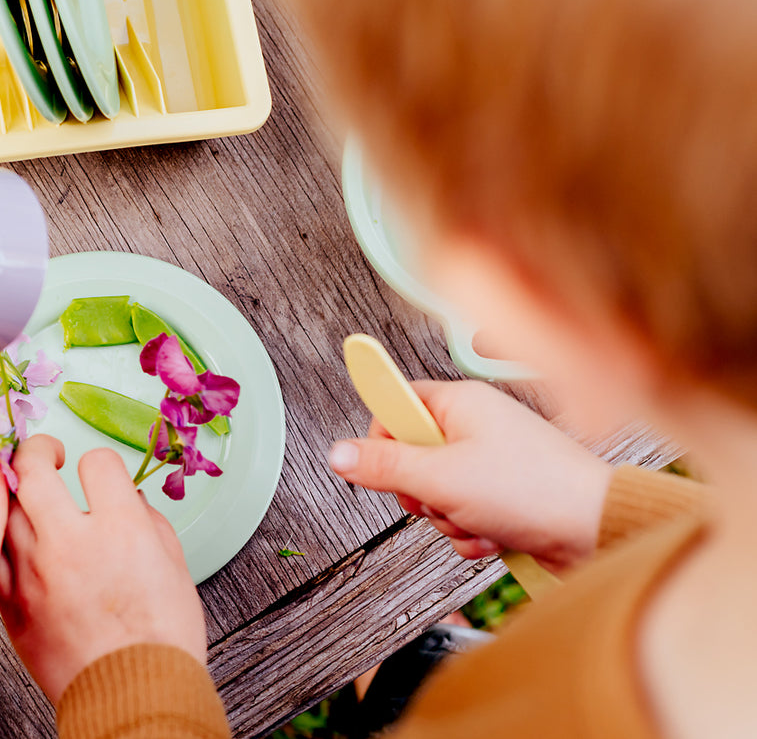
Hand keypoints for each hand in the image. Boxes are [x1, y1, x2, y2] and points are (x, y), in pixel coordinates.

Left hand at [0, 436, 206, 703]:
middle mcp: (71, 543)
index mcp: (121, 528)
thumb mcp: (174, 567)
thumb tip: (129, 500)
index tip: (98, 472)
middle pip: (33, 470)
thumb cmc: (160, 639)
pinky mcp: (12, 602)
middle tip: (45, 455)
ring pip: (1, 506)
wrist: (134, 697)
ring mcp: (35, 572)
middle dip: (37, 451)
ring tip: (17, 485)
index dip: (99, 463)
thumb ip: (147, 522)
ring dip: (8, 487)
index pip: (97, 463)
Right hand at [328, 380, 613, 570]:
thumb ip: (383, 466)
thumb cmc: (535, 491)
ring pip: (437, 491)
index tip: (385, 465)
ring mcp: (493, 461)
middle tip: (437, 496)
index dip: (383, 437)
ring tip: (475, 519)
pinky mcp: (506, 494)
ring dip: (447, 516)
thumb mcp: (440, 477)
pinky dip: (471, 531)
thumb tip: (338, 454)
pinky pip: (464, 512)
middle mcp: (477, 426)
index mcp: (460, 402)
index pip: (397, 403)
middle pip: (413, 454)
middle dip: (419, 490)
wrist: (599, 530)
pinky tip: (491, 535)